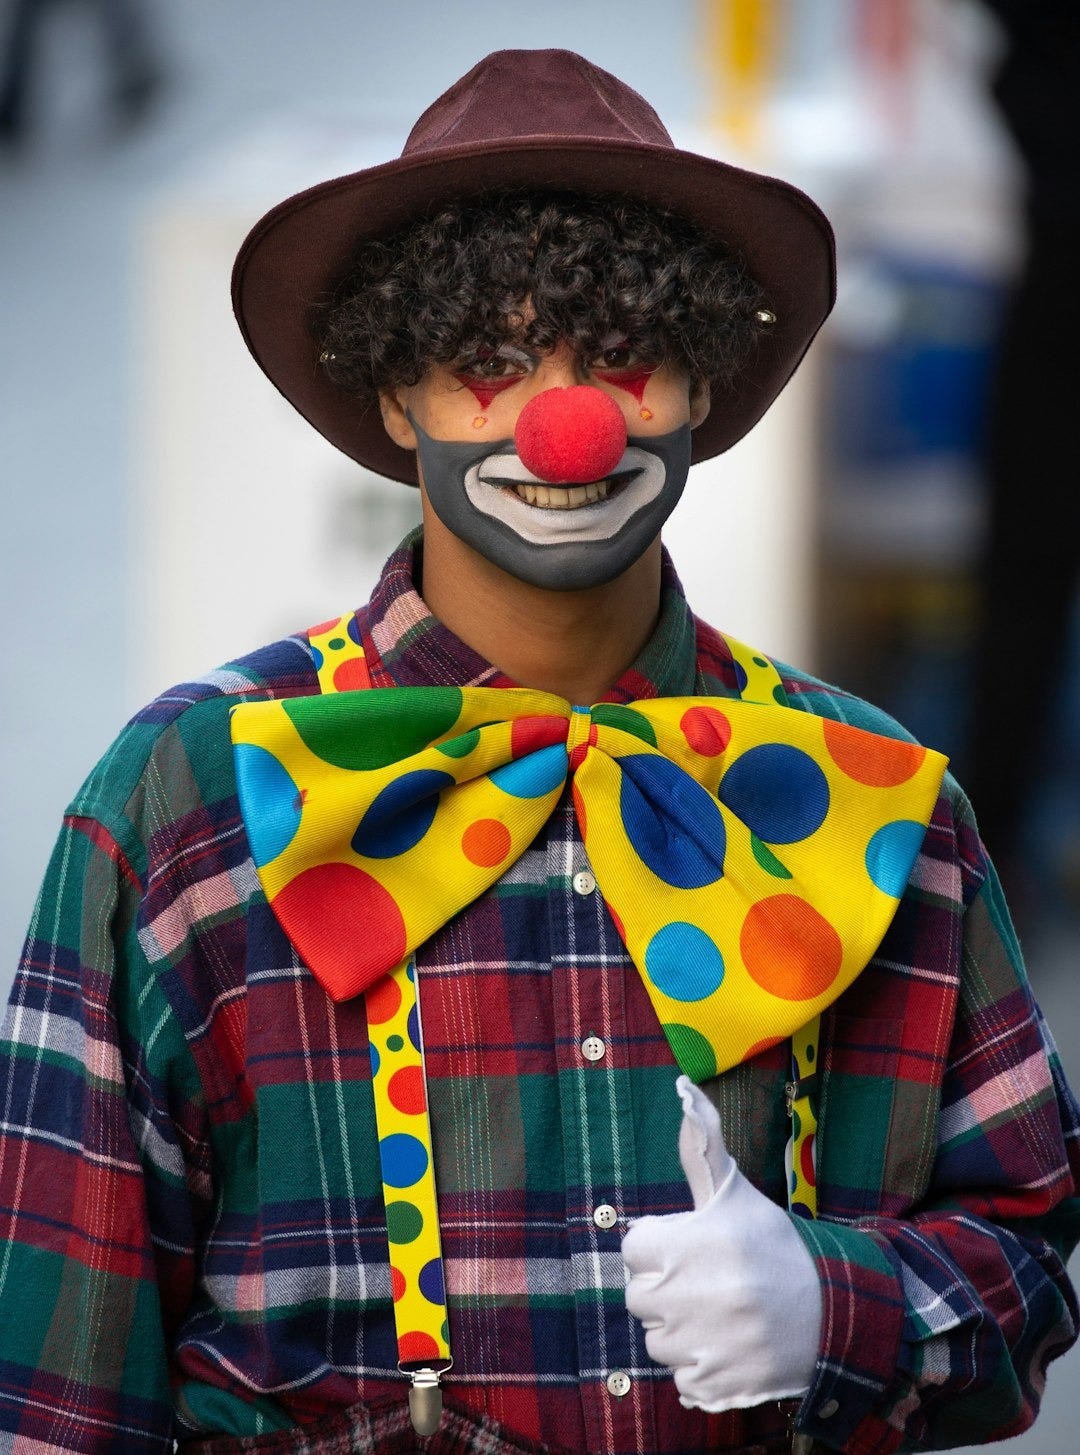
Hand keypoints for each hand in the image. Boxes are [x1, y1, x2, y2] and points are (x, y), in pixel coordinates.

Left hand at [622, 1075, 822, 1411]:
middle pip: (639, 1297)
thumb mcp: (735, 1192)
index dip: (661, 1244)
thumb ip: (701, 1143)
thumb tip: (682, 1085)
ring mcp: (703, 1347)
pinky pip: (681, 1379)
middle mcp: (691, 1298)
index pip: (633, 1248)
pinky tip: (731, 1345)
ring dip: (683, 1329)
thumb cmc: (774, 1244)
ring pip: (657, 1341)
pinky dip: (701, 1368)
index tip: (693, 1245)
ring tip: (723, 1312)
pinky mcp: (716, 1387)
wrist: (836, 1310)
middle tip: (711, 1280)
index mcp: (689, 1244)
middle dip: (669, 1287)